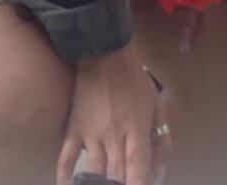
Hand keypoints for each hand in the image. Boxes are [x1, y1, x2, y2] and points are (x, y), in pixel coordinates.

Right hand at [57, 43, 171, 184]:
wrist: (104, 53)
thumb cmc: (134, 80)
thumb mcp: (157, 106)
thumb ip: (161, 140)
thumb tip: (160, 173)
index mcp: (136, 130)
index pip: (138, 169)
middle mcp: (113, 136)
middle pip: (116, 176)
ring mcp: (91, 134)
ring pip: (93, 173)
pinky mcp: (74, 129)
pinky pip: (66, 158)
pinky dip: (64, 177)